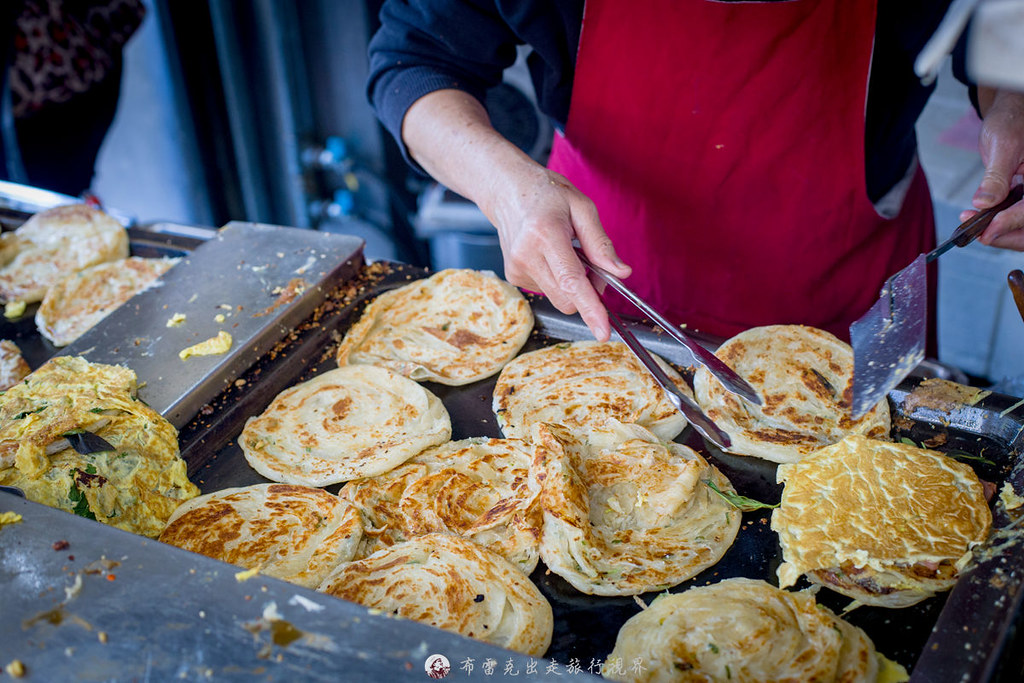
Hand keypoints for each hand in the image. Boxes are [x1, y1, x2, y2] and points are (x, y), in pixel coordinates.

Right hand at [488, 164, 630, 341]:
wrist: (507, 190)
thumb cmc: (547, 194)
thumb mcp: (582, 207)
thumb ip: (601, 243)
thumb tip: (621, 273)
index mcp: (545, 234)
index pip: (571, 281)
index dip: (590, 308)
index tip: (603, 331)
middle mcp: (526, 255)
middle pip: (567, 298)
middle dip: (588, 292)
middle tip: (592, 264)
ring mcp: (517, 268)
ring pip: (559, 297)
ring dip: (572, 285)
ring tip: (567, 253)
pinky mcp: (514, 276)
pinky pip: (548, 290)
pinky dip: (558, 279)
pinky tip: (551, 256)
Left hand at [959, 89, 1023, 248]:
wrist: (1011, 116)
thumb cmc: (1011, 122)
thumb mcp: (1003, 145)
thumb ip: (996, 176)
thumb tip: (984, 203)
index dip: (1011, 223)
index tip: (987, 232)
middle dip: (1005, 235)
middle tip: (976, 235)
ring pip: (1023, 228)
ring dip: (999, 233)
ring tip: (971, 225)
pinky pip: (1014, 219)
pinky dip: (997, 225)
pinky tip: (976, 221)